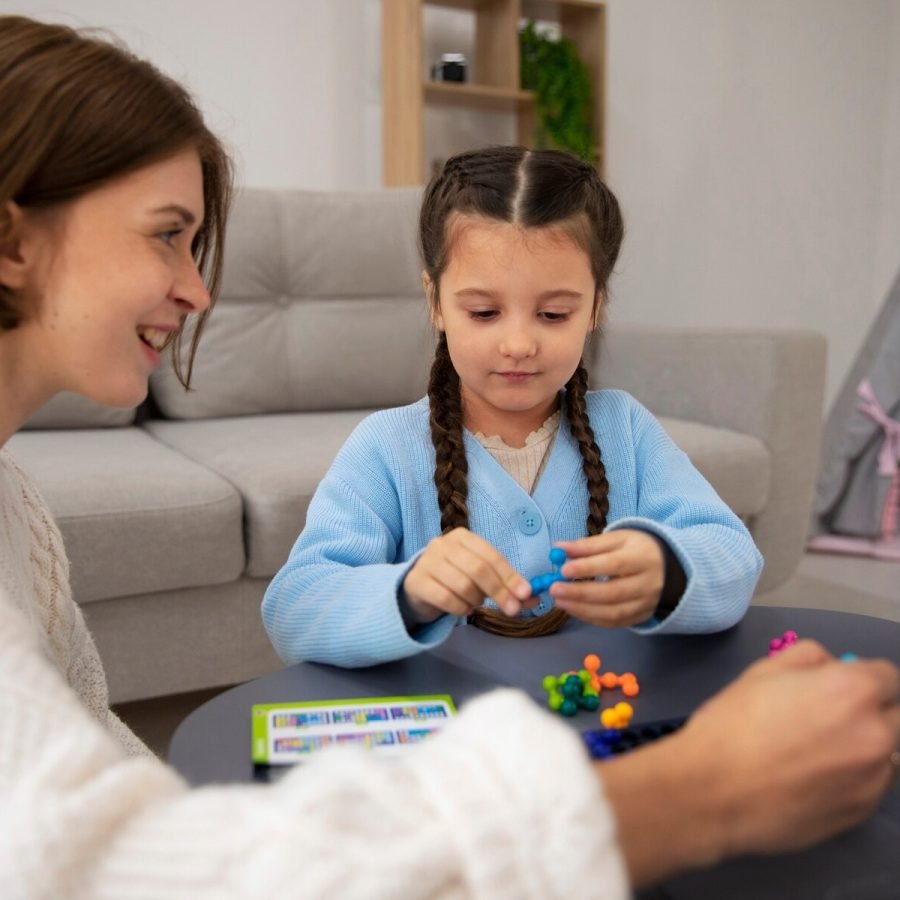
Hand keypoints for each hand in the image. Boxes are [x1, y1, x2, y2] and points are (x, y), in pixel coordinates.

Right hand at [401, 528, 533, 624]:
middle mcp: (443, 544)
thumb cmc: (454, 578)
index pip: (492, 556)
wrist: (418, 587)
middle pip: (478, 569)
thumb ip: (505, 584)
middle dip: (499, 591)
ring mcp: (427, 562)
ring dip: (476, 600)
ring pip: (463, 585)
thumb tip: (532, 597)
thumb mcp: (480, 576)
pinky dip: (460, 608)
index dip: (510, 576)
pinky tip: (463, 609)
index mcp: (462, 537)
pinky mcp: (417, 582)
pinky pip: (446, 599)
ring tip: (476, 603)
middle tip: (512, 609)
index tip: (525, 594)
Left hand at [549, 530, 663, 626]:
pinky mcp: (641, 617)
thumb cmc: (636, 549)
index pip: (614, 564)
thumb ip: (588, 545)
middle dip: (580, 593)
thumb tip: (559, 548)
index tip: (564, 569)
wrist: (666, 567)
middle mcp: (648, 583)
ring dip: (582, 609)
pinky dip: (591, 618)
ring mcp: (646, 604)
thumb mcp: (616, 539)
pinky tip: (574, 610)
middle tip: (555, 589)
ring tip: (559, 601)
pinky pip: (614, 623)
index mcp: (642, 558)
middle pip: (613, 592)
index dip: (588, 568)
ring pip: (613, 612)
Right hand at [600, 641, 899, 886]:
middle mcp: (877, 734)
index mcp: (853, 691)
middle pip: (896, 716)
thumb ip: (809, 658)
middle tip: (828, 718)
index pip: (888, 676)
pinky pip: (870, 785)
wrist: (713, 791)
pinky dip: (852, 778)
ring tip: (818, 752)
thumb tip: (832, 667)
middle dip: (870, 711)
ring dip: (865, 746)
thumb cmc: (733, 723)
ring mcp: (874, 779)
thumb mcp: (763, 671)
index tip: (840, 686)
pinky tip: (812, 779)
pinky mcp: (862, 813)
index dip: (862, 677)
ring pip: (887, 754)